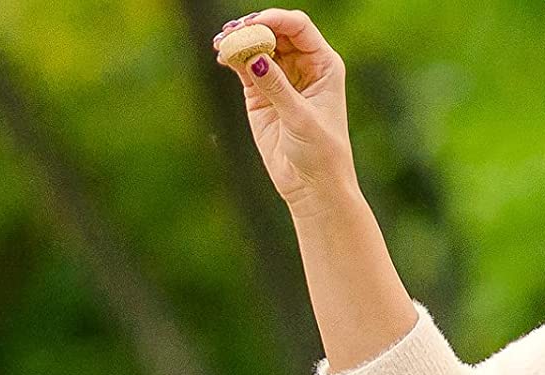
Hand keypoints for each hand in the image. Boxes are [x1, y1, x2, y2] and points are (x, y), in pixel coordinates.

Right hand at [211, 8, 360, 214]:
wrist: (311, 185)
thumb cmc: (320, 151)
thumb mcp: (299, 116)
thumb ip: (276, 87)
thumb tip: (253, 58)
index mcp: (322, 63)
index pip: (299, 28)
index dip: (277, 20)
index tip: (255, 22)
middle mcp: (302, 67)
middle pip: (277, 35)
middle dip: (255, 28)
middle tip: (232, 31)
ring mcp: (280, 82)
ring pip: (259, 51)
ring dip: (241, 43)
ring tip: (222, 43)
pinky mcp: (261, 99)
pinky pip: (247, 72)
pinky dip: (235, 62)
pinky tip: (224, 57)